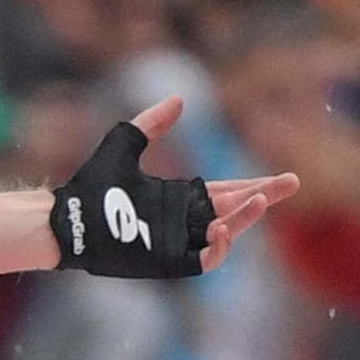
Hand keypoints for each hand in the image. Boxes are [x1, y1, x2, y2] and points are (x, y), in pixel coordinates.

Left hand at [49, 97, 296, 277]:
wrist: (69, 217)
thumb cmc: (92, 184)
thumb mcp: (123, 145)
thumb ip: (151, 124)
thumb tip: (179, 98)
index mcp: (181, 196)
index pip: (228, 190)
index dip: (256, 184)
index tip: (283, 179)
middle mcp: (186, 219)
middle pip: (236, 209)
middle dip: (263, 197)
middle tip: (290, 182)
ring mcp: (181, 241)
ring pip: (227, 233)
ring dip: (245, 219)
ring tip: (257, 200)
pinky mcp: (170, 261)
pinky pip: (205, 259)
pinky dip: (219, 247)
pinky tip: (222, 228)